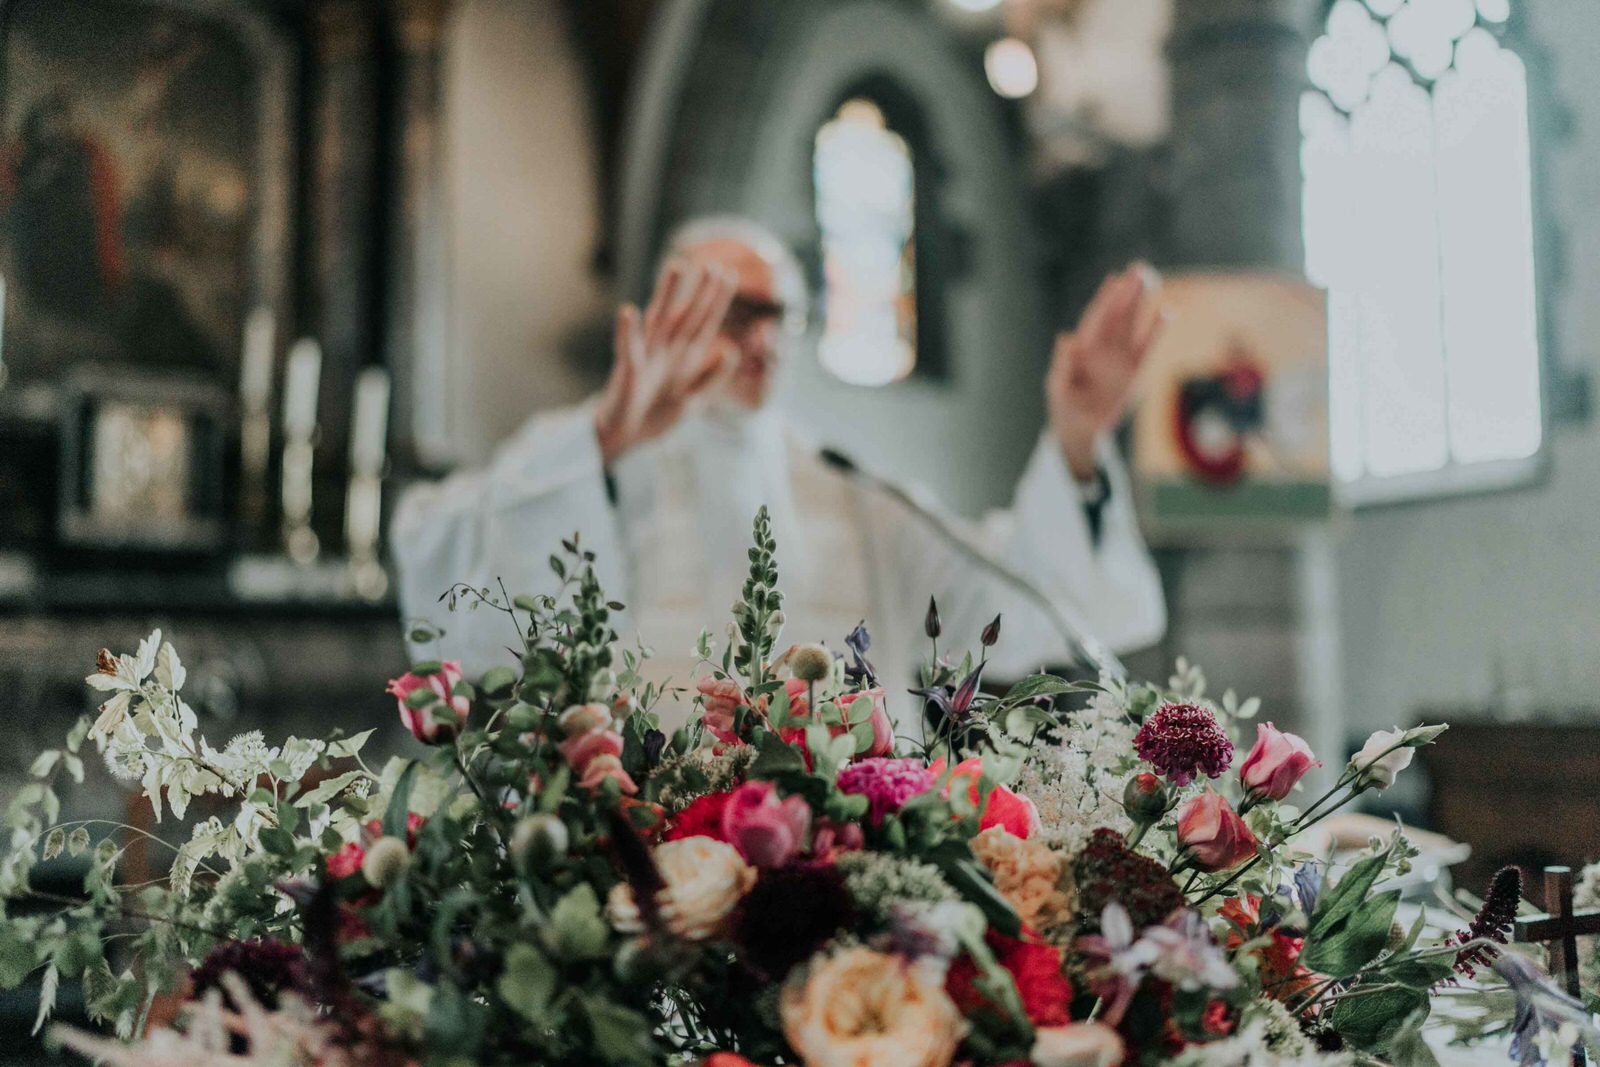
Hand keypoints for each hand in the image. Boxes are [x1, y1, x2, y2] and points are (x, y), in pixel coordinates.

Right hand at [593, 260, 738, 464]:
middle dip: (700, 291)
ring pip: (659, 321)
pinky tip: (628, 312)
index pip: (704, 323)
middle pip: (686, 315)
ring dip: (667, 295)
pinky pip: (628, 350)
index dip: (716, 300)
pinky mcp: (628, 371)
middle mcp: (666, 350)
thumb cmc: (656, 414)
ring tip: (676, 267)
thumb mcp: (694, 400)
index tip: (730, 275)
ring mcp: (647, 357)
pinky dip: (628, 332)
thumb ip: (713, 377)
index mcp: (683, 357)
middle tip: (713, 264)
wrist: (626, 437)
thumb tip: (732, 350)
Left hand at [1046, 263, 1165, 480]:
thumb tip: (1066, 338)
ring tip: (1152, 278)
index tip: (1115, 279)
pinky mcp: (1134, 370)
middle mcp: (1102, 347)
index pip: (1096, 317)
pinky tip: (1168, 311)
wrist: (1079, 428)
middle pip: (1116, 313)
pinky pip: (1148, 345)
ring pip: (1133, 323)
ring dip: (1142, 302)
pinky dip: (1157, 329)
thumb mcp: (1057, 387)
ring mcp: (1119, 356)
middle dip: (1126, 291)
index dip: (1105, 298)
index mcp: (1082, 347)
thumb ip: (1062, 365)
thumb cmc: (1063, 405)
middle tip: (1139, 268)